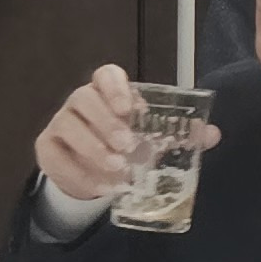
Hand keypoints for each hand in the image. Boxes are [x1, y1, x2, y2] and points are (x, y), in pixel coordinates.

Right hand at [32, 64, 206, 202]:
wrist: (94, 173)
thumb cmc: (124, 147)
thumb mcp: (151, 138)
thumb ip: (178, 134)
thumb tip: (212, 133)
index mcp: (107, 93)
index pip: (105, 75)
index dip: (115, 87)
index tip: (130, 109)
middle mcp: (80, 103)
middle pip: (83, 99)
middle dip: (106, 122)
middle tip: (127, 146)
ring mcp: (60, 124)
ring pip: (68, 125)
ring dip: (93, 148)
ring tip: (117, 168)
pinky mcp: (47, 149)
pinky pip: (56, 157)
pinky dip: (79, 173)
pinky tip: (100, 186)